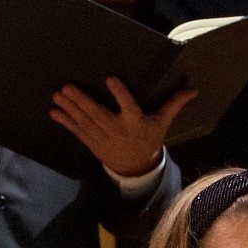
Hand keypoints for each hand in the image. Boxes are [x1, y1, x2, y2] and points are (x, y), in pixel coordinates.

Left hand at [51, 77, 192, 179]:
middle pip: (98, 114)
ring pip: (84, 121)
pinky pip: (77, 131)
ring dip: (69, 108)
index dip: (120, 94)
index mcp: (135, 122)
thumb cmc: (149, 139)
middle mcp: (117, 130)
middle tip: (66, 87)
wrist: (136, 168)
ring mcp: (102, 137)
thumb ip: (174, 103)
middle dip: (81, 101)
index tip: (111, 79)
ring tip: (56, 96)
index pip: (128, 106)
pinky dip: (65, 122)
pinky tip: (54, 112)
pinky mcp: (92, 142)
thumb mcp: (163, 122)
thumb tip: (193, 88)